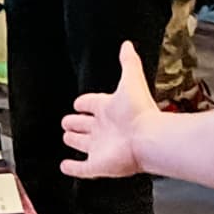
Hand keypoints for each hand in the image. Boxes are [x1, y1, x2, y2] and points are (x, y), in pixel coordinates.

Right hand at [61, 42, 160, 179]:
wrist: (148, 139)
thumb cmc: (140, 111)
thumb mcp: (131, 80)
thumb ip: (128, 63)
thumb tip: (127, 44)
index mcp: (109, 109)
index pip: (92, 104)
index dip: (84, 103)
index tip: (78, 103)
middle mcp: (104, 128)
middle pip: (85, 125)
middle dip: (75, 123)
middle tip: (67, 122)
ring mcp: (100, 147)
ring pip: (82, 144)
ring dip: (74, 141)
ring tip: (67, 137)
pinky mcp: (97, 164)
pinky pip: (81, 169)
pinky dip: (71, 168)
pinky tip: (64, 166)